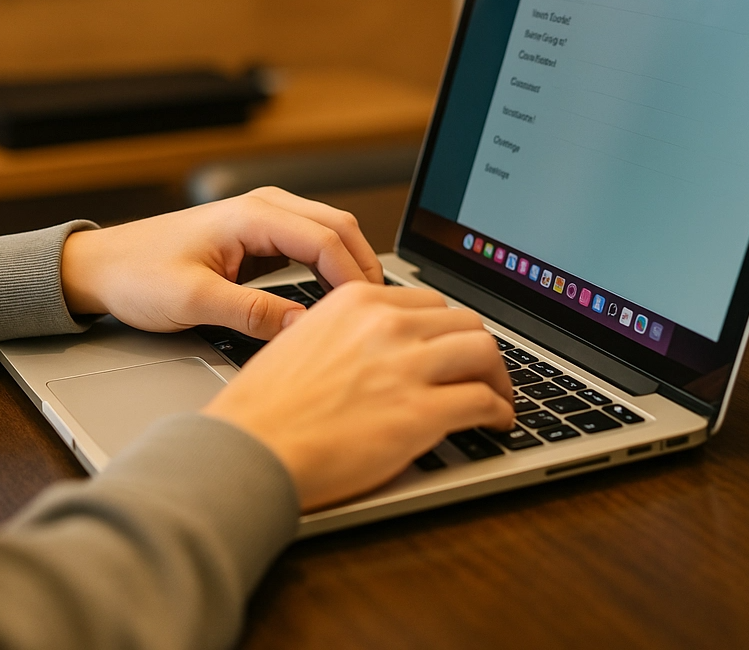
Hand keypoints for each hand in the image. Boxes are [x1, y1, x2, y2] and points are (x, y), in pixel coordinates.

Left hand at [60, 187, 382, 339]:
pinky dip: (330, 266)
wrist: (102, 267)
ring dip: (349, 265)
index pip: (326, 239)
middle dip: (363, 268)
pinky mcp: (258, 235)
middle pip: (338, 228)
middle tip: (378, 313)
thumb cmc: (137, 275)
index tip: (366, 314)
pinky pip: (310, 244)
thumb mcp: (193, 301)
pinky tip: (333, 297)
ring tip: (362, 308)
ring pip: (329, 233)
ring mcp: (263, 218)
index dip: (353, 277)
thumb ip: (251, 313)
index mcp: (252, 214)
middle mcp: (263, 207)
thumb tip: (303, 326)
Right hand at [203, 281, 514, 510]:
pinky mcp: (421, 413)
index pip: (428, 301)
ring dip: (498, 376)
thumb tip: (373, 346)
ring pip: (484, 352)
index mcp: (356, 300)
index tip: (450, 347)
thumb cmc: (264, 406)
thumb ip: (344, 331)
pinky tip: (495, 423)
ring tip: (497, 397)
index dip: (446, 328)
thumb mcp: (300, 339)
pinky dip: (499, 411)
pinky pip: (483, 400)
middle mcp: (386, 324)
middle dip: (477, 349)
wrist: (250, 448)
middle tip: (481, 373)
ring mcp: (406, 366)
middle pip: (464, 321)